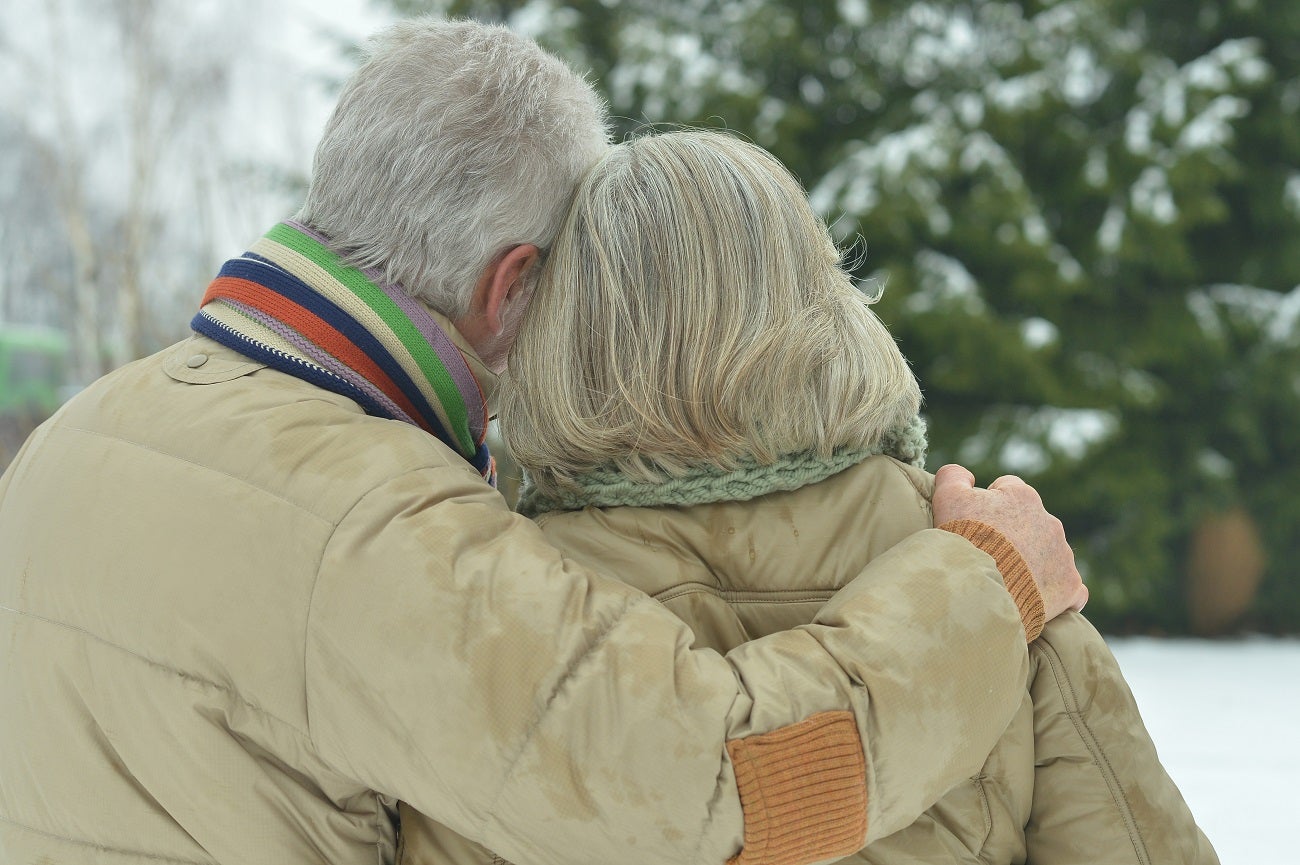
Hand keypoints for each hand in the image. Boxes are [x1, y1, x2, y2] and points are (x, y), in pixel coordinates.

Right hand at [933, 464, 1087, 620]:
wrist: (981, 589)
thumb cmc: (963, 541)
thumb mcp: (946, 498)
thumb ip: (953, 476)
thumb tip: (965, 475)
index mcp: (1022, 496)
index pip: (1007, 489)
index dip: (988, 505)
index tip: (975, 524)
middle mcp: (1049, 521)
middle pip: (1029, 522)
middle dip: (1013, 533)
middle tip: (988, 554)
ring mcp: (1063, 554)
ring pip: (1049, 552)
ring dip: (1032, 561)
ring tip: (1006, 580)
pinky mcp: (1071, 585)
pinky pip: (1071, 587)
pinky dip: (1057, 591)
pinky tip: (1039, 598)